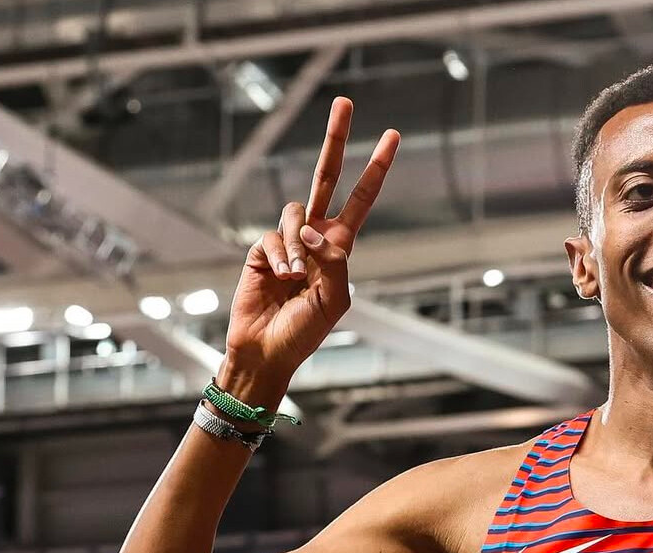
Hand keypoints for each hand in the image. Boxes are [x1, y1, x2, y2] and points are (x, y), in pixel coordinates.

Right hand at [224, 96, 398, 383]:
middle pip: (326, 176)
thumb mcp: (334, 300)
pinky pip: (273, 236)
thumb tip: (309, 228)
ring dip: (297, 244)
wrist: (269, 350)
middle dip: (336, 140)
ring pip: (295, 212)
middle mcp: (315, 237)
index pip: (361, 200)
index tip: (392, 137)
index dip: (375, 170)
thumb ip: (332, 261)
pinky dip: (281, 255)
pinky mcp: (261, 248)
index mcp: (340, 248)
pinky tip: (282, 278)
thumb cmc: (306, 332)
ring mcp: (286, 240)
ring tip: (297, 278)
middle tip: (346, 102)